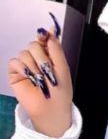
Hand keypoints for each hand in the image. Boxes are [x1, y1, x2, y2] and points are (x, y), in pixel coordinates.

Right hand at [7, 22, 72, 136]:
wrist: (52, 108)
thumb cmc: (61, 90)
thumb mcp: (62, 67)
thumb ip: (56, 49)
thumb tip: (51, 30)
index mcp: (50, 56)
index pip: (44, 39)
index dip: (43, 36)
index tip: (44, 36)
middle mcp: (37, 58)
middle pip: (33, 45)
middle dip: (42, 58)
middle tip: (47, 72)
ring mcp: (26, 65)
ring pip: (24, 53)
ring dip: (34, 67)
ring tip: (40, 80)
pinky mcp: (16, 73)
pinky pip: (14, 62)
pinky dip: (23, 68)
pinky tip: (30, 77)